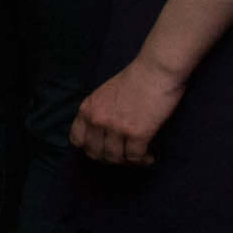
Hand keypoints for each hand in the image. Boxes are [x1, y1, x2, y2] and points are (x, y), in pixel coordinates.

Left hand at [71, 55, 186, 165]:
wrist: (155, 70)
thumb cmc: (135, 79)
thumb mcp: (104, 94)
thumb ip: (98, 112)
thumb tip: (101, 133)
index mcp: (87, 109)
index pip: (77, 140)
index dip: (90, 148)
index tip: (103, 150)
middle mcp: (97, 120)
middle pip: (95, 153)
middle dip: (109, 158)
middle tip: (123, 156)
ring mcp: (115, 127)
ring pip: (115, 158)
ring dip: (127, 162)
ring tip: (139, 157)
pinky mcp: (136, 133)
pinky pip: (134, 157)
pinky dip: (143, 161)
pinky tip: (149, 157)